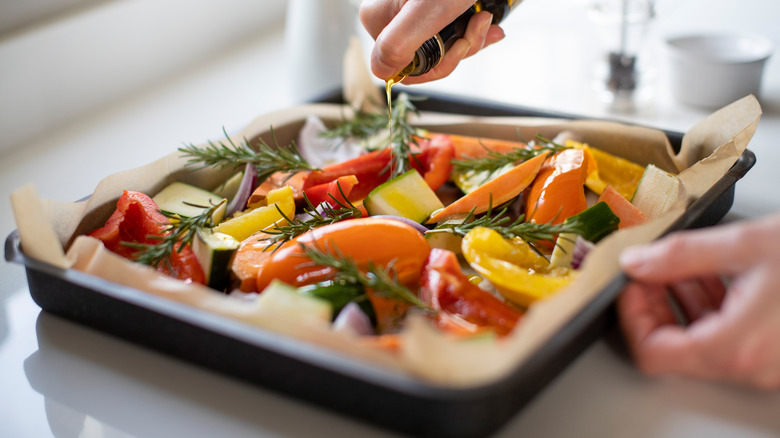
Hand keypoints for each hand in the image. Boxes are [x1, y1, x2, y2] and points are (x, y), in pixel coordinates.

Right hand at [359, 0, 505, 83]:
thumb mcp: (427, 11)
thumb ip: (397, 44)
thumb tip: (381, 73)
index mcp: (377, 18)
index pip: (399, 67)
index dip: (434, 67)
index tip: (459, 48)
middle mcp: (390, 15)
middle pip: (422, 58)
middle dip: (458, 50)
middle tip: (478, 26)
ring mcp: (411, 11)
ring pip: (439, 47)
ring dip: (470, 39)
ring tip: (485, 18)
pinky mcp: (431, 7)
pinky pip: (449, 32)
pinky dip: (471, 29)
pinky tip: (486, 19)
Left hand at [618, 213, 779, 389]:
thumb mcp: (747, 245)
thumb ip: (682, 256)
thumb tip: (639, 261)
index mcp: (738, 348)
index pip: (653, 353)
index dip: (631, 315)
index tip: (629, 283)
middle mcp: (755, 367)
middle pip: (676, 349)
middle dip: (655, 304)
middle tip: (650, 270)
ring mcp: (772, 364)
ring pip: (705, 343)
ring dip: (684, 302)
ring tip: (681, 267)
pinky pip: (735, 338)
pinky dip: (716, 308)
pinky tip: (716, 275)